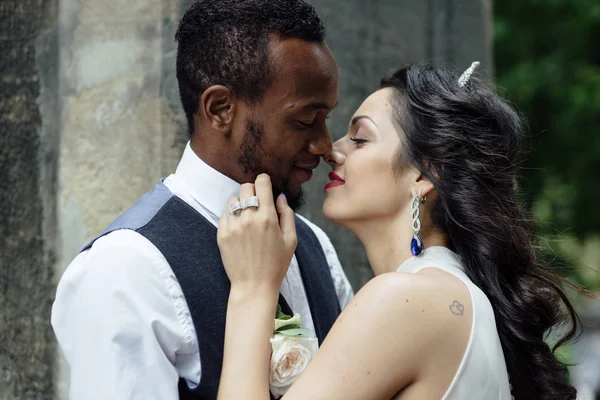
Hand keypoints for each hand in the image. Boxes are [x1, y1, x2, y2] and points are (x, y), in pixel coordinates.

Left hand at [217, 173, 297, 292]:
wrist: (254, 286)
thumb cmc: (276, 264)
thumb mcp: (291, 240)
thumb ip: (287, 214)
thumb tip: (280, 197)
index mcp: (267, 217)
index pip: (262, 183)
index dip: (264, 181)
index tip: (266, 185)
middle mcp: (248, 218)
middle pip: (245, 187)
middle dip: (253, 191)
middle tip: (258, 203)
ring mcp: (233, 226)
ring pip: (233, 199)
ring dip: (240, 203)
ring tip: (247, 217)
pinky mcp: (222, 234)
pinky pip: (224, 214)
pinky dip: (232, 217)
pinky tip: (240, 229)